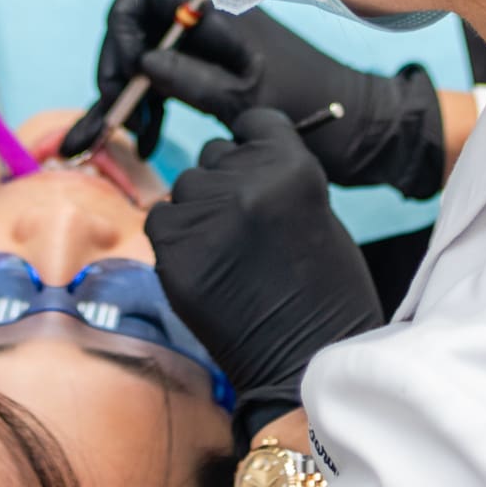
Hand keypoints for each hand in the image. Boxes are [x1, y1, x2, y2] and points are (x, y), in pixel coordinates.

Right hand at [61, 0, 445, 198]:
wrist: (363, 131)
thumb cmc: (315, 108)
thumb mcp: (248, 101)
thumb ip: (194, 80)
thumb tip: (142, 64)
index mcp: (220, 12)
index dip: (123, 22)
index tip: (126, 71)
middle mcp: (209, 22)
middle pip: (138, 23)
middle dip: (116, 65)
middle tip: (112, 114)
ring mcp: (210, 48)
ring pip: (146, 54)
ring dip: (128, 91)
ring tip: (122, 135)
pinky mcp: (214, 73)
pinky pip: (166, 78)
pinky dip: (149, 103)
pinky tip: (145, 136)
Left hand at [145, 109, 385, 442]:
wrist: (305, 365)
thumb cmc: (324, 293)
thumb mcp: (317, 213)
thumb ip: (275, 178)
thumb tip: (236, 160)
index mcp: (291, 166)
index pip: (253, 121)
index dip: (252, 144)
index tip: (253, 165)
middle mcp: (245, 182)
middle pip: (214, 155)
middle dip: (225, 182)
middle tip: (247, 229)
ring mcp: (206, 216)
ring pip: (184, 187)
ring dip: (198, 211)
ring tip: (229, 254)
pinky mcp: (173, 252)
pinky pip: (160, 221)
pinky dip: (176, 238)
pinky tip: (205, 266)